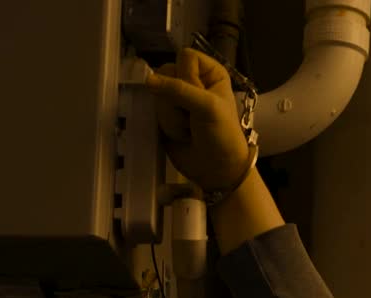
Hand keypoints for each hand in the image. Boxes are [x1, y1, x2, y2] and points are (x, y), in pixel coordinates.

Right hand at [146, 47, 252, 192]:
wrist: (217, 169)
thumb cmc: (222, 135)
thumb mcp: (207, 107)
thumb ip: (179, 90)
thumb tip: (148, 80)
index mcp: (210, 72)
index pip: (185, 56)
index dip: (186, 76)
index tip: (197, 96)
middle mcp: (192, 81)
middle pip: (165, 74)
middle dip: (176, 100)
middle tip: (193, 117)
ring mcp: (176, 98)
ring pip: (156, 94)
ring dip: (172, 116)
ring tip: (189, 129)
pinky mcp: (164, 114)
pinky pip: (152, 110)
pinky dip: (164, 124)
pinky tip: (180, 134)